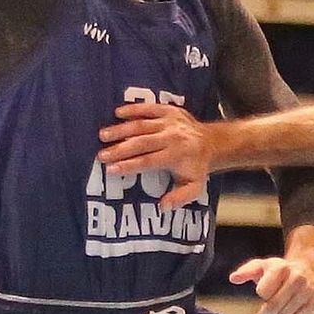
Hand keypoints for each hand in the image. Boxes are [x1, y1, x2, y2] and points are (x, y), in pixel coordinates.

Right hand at [97, 101, 213, 208]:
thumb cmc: (197, 167)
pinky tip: (117, 113)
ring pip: (141, 125)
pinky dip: (133, 109)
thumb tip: (162, 206)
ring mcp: (169, 122)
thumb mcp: (194, 187)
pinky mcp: (168, 110)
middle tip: (101, 155)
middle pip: (142, 142)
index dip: (129, 165)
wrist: (212, 142)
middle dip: (120, 149)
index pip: (148, 161)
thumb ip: (179, 198)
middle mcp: (172, 137)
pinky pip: (148, 108)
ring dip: (121, 129)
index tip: (111, 170)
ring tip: (103, 135)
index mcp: (176, 156)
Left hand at [231, 253, 313, 313]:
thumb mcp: (261, 266)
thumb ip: (246, 272)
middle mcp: (296, 279)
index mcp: (281, 268)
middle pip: (275, 305)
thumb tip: (233, 279)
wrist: (308, 267)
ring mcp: (306, 292)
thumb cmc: (279, 269)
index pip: (265, 290)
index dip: (261, 293)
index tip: (261, 292)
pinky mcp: (312, 303)